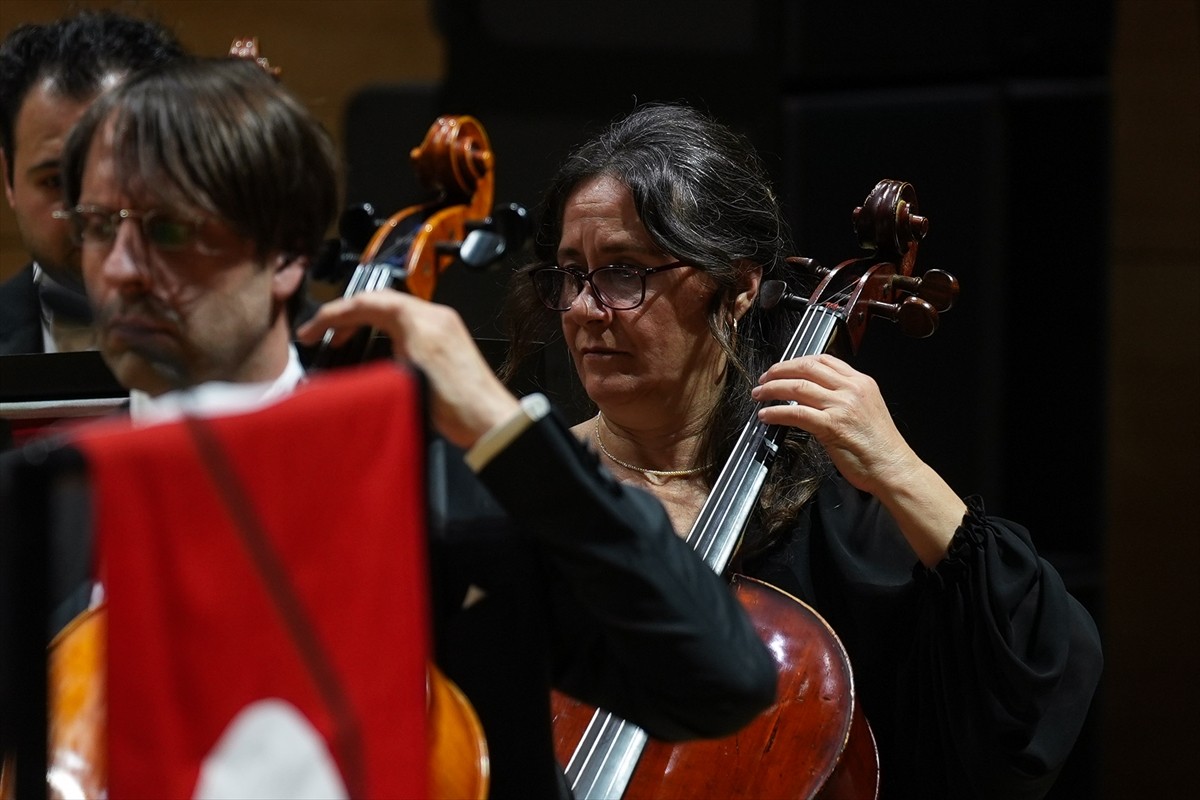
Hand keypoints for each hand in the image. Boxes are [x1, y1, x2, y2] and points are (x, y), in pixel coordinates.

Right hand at [296, 290, 519, 448]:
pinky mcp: (447, 341)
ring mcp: (443, 327)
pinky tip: (374, 347)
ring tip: (343, 340)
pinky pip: (409, 324)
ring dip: (364, 321)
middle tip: (322, 334)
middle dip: (346, 315)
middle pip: (379, 302)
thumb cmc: (455, 405)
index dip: (331, 316)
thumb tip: (346, 352)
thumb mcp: (402, 379)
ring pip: (393, 311)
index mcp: (419, 319)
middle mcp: (433, 316)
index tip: (310, 331)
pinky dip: (384, 330)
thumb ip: (373, 356)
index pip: (365, 304)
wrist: (488, 420)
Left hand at [751, 353, 914, 496]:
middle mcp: (852, 389)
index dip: (797, 361)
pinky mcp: (832, 426)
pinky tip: (766, 416)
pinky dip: (776, 413)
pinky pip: (796, 413)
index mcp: (861, 382)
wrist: (893, 468)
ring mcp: (842, 406)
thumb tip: (815, 395)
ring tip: (759, 395)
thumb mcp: (867, 409)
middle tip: (764, 378)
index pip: (824, 360)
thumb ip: (844, 398)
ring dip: (772, 389)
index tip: (782, 368)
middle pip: (807, 367)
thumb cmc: (880, 447)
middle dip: (779, 370)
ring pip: (798, 387)